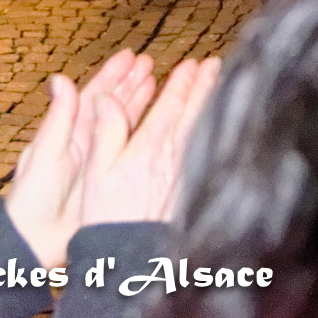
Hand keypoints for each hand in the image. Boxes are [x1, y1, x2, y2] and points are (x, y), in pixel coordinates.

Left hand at [4, 50, 152, 266]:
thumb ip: (58, 118)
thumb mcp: (45, 155)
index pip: (93, 96)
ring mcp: (99, 157)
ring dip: (140, 101)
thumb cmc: (32, 199)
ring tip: (159, 80)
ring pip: (123, 122)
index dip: (112, 75)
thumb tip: (60, 78)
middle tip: (151, 62)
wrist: (35, 244)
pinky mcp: (110, 176)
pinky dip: (144, 130)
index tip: (130, 56)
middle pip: (112, 104)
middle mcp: (86, 140)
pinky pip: (130, 147)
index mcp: (68, 131)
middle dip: (131, 82)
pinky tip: (160, 120)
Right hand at [80, 57, 221, 227]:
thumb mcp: (97, 171)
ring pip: (204, 129)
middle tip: (214, 64)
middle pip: (194, 112)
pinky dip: (215, 131)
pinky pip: (208, 150)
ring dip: (211, 104)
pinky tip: (219, 126)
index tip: (191, 64)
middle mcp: (174, 155)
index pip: (170, 105)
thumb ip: (106, 131)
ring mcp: (189, 171)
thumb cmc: (108, 214)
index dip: (181, 82)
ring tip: (219, 86)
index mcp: (148, 147)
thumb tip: (104, 97)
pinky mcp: (195, 187)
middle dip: (205, 86)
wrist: (130, 253)